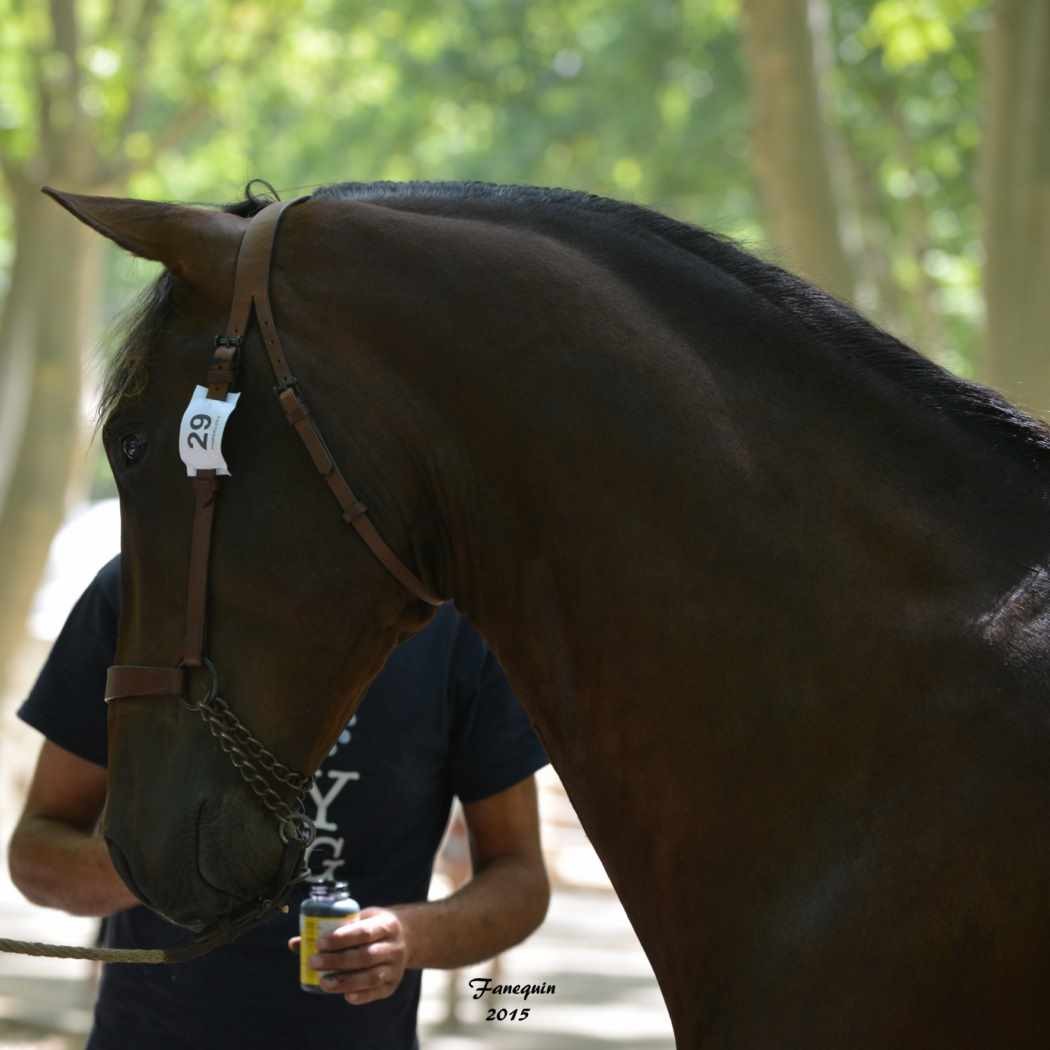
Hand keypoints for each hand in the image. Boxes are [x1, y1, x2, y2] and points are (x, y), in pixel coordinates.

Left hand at [289, 907, 408, 1004]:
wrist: (407, 937)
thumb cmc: (373, 927)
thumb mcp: (361, 919)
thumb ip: (333, 930)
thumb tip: (295, 943)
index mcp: (387, 924)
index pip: (364, 932)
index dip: (341, 938)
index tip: (319, 942)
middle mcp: (394, 946)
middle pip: (364, 956)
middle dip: (337, 960)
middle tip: (314, 961)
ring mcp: (395, 967)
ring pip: (370, 976)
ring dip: (345, 981)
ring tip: (323, 982)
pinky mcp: (393, 984)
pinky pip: (376, 992)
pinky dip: (361, 996)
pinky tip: (344, 995)